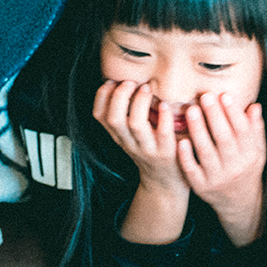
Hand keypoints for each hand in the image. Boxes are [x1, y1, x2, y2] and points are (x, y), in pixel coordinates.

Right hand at [94, 80, 188, 243]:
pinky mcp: (167, 154)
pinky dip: (164, 117)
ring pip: (136, 124)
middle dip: (120, 95)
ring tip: (148, 88)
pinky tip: (166, 105)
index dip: (102, 95)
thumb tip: (124, 81)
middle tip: (131, 82)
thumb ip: (126, 115)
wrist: (166, 185)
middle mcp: (129, 143)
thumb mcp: (131, 137)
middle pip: (115, 118)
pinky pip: (164, 134)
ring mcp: (148, 149)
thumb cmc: (151, 152)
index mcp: (118, 136)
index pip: (99, 115)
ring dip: (140, 102)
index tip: (113, 81)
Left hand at [178, 92, 266, 245]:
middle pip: (224, 138)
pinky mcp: (202, 187)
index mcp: (249, 155)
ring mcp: (217, 178)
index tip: (224, 95)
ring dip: (198, 130)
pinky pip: (193, 170)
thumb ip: (254, 129)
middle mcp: (234, 167)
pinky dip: (186, 156)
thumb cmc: (246, 169)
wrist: (239, 203)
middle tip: (205, 96)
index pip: (242, 131)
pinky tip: (181, 141)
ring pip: (206, 151)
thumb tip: (254, 105)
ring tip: (191, 110)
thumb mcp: (256, 150)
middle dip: (214, 116)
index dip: (233, 113)